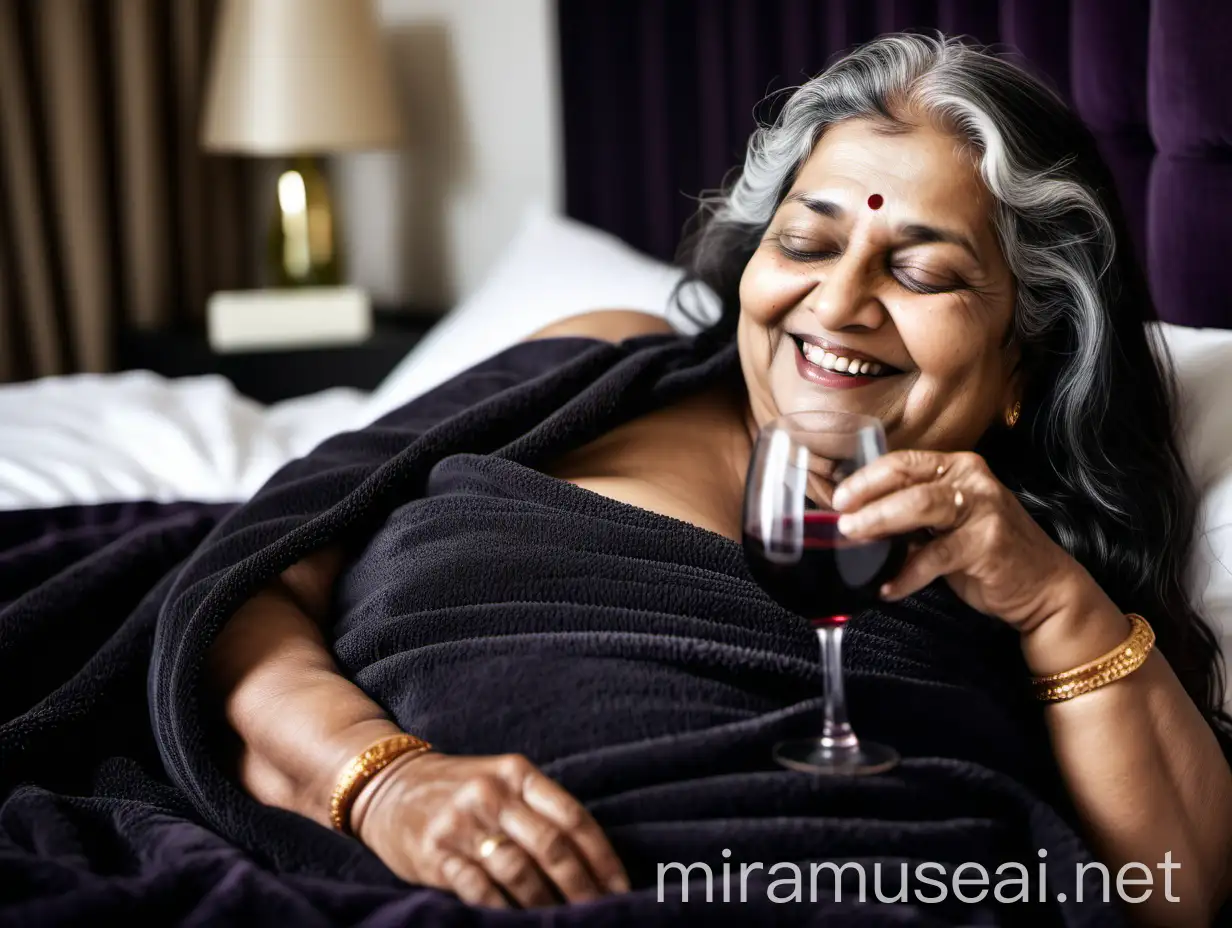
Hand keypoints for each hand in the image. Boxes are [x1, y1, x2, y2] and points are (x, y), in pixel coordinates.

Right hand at [349, 749, 629, 907]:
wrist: (388, 784)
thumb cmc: (458, 790)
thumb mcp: (500, 781)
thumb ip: (538, 809)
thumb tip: (589, 860)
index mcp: (517, 773)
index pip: (573, 816)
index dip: (602, 856)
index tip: (620, 888)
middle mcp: (492, 794)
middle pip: (551, 846)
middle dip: (582, 886)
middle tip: (600, 913)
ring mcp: (463, 823)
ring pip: (519, 871)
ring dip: (546, 904)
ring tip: (564, 924)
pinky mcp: (435, 852)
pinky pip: (479, 889)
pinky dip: (504, 911)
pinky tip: (519, 923)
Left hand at [831, 449, 1083, 632]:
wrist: (1042, 586)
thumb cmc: (986, 554)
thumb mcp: (944, 528)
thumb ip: (909, 519)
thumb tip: (855, 522)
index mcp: (958, 468)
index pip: (904, 463)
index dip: (867, 478)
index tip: (838, 498)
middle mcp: (973, 480)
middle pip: (909, 480)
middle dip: (868, 498)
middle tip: (841, 519)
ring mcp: (984, 508)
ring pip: (921, 505)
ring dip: (881, 522)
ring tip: (854, 538)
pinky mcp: (988, 542)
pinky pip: (936, 555)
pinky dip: (907, 574)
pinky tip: (888, 588)